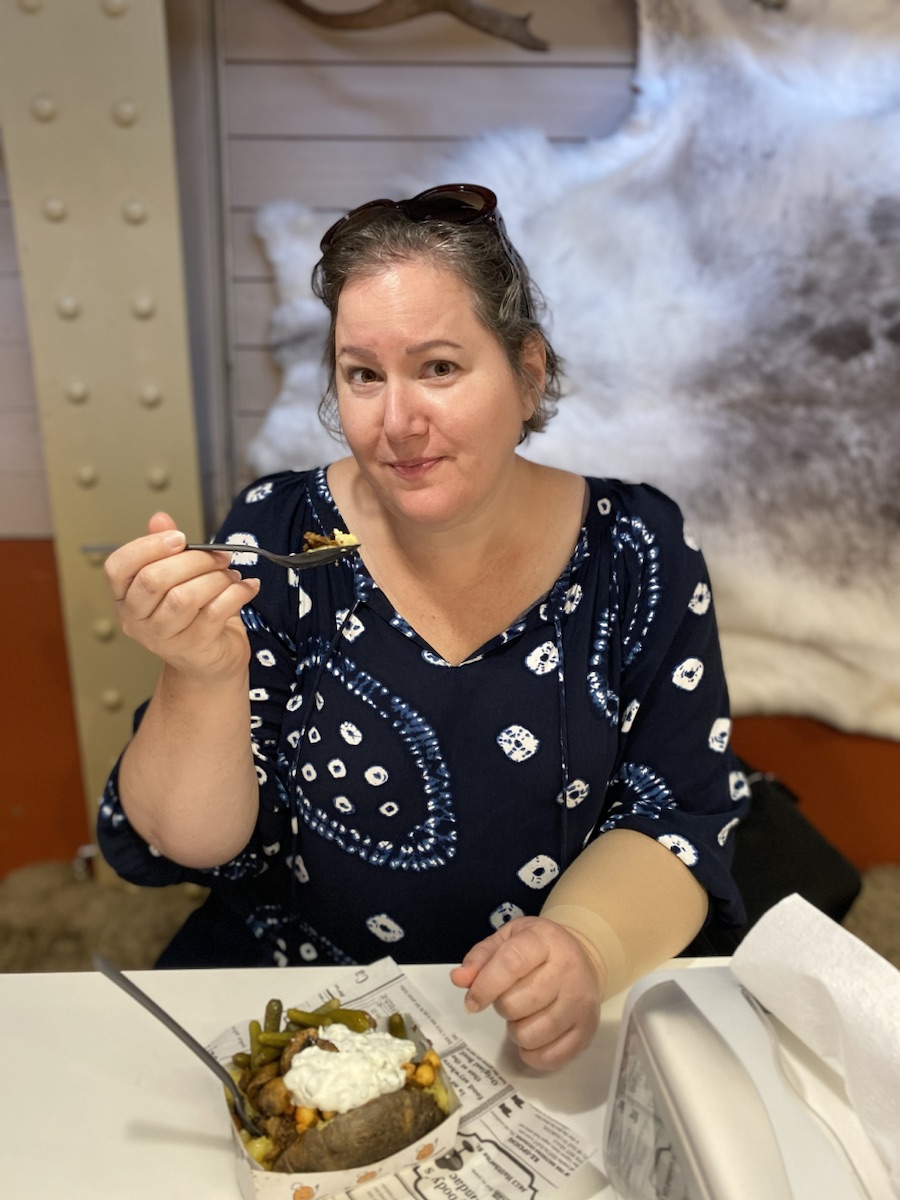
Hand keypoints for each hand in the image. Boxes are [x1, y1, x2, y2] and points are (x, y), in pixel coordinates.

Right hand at [104, 512, 260, 682]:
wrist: (211, 661)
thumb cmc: (194, 615)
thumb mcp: (179, 578)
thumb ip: (167, 549)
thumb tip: (159, 518)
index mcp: (126, 597)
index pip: (118, 567)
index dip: (147, 546)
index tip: (180, 537)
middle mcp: (136, 620)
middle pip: (154, 579)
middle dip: (194, 560)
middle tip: (219, 556)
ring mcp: (162, 638)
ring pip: (185, 597)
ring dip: (216, 578)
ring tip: (232, 574)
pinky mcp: (192, 649)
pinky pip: (214, 612)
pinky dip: (237, 594)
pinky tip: (247, 587)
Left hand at [450, 915, 601, 1070]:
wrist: (583, 958)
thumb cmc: (538, 949)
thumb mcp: (507, 940)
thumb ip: (480, 958)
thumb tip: (459, 979)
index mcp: (545, 940)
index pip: (511, 964)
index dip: (485, 986)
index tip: (471, 1002)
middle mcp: (568, 969)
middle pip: (517, 1004)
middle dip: (502, 1006)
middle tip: (509, 997)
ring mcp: (581, 1002)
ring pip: (531, 1034)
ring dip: (517, 1030)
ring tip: (524, 1014)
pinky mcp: (587, 1030)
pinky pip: (549, 1058)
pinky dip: (532, 1054)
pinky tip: (534, 1035)